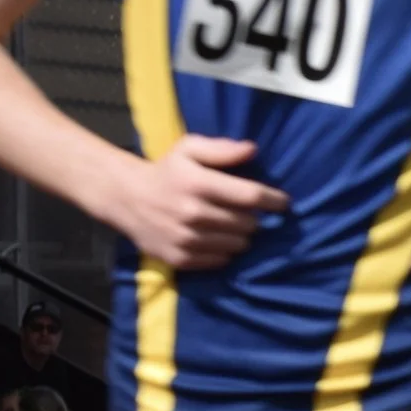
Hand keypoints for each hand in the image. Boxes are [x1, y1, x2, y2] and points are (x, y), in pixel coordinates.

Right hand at [106, 135, 288, 269]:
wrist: (125, 197)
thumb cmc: (166, 171)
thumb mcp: (189, 149)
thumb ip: (221, 149)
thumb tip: (252, 149)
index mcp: (198, 184)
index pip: (251, 196)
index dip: (274, 200)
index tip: (284, 202)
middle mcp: (193, 213)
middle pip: (248, 224)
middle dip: (251, 217)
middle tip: (242, 211)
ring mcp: (186, 239)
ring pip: (238, 245)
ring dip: (240, 236)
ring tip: (228, 224)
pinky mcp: (180, 258)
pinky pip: (221, 260)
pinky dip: (223, 251)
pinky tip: (213, 238)